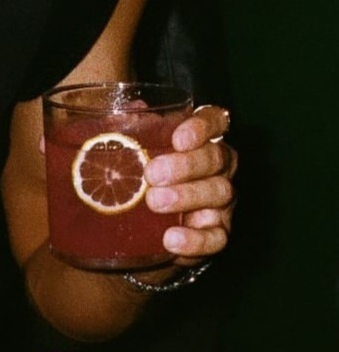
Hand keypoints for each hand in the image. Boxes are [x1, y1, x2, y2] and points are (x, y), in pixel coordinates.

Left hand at [144, 103, 235, 261]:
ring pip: (219, 192)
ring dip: (186, 196)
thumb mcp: (134, 149)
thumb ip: (132, 128)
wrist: (146, 228)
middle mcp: (219, 167)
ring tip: (154, 201)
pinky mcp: (218, 234)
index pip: (216, 120)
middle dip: (185, 165)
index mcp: (202, 139)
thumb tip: (129, 111)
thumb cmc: (142, 176)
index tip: (178, 138)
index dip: (203, 126)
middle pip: (215, 157)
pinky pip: (216, 238)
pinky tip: (171, 238)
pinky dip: (195, 240)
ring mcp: (222, 201)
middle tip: (152, 173)